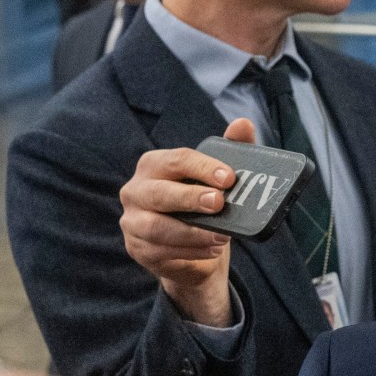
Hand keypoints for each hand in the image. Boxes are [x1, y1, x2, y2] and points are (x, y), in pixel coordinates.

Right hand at [119, 116, 258, 325]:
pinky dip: (190, 251)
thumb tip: (243, 124)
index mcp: (154, 165)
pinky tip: (212, 250)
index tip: (229, 179)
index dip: (204, 168)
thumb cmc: (202, 206)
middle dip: (191, 198)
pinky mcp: (137, 249)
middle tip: (219, 204)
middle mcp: (135, 190)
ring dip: (193, 232)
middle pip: (160, 193)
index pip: (177, 160)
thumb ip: (230, 150)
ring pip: (157, 227)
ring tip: (221, 236)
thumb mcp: (218, 179)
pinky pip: (161, 251)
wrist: (193, 250)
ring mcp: (132, 221)